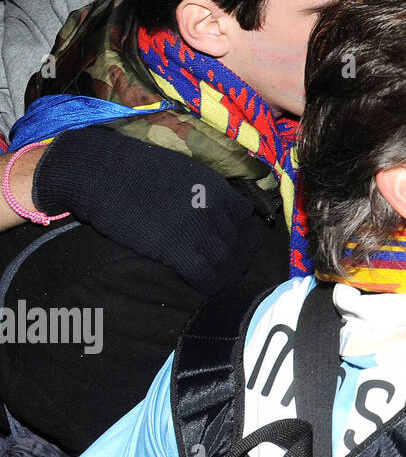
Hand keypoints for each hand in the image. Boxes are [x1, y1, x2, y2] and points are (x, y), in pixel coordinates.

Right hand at [33, 127, 262, 294]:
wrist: (107, 174)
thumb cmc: (139, 168)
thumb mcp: (187, 171)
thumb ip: (206, 191)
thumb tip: (214, 206)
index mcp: (218, 188)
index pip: (246, 217)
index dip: (244, 232)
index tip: (240, 242)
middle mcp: (215, 211)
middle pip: (240, 243)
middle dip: (240, 258)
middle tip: (236, 268)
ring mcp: (198, 231)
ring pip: (226, 262)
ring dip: (229, 275)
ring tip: (226, 282)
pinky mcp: (176, 251)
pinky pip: (204, 275)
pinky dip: (211, 285)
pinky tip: (209, 288)